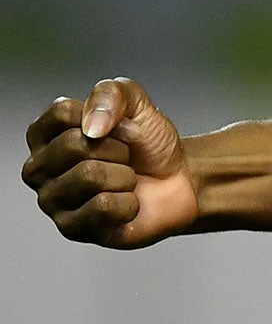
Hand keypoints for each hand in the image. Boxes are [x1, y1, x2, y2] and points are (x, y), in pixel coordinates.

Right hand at [22, 78, 197, 247]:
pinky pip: (103, 207)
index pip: (61, 113)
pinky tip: (127, 203)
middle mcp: (39, 169)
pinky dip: (128, 202)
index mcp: (44, 135)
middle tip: (125, 158)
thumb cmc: (149, 143)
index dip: (103, 117)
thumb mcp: (136, 103)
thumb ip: (110, 94)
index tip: (115, 128)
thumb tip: (91, 126)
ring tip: (125, 180)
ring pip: (89, 176)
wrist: (180, 179)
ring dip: (124, 176)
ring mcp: (52, 201)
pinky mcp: (72, 229)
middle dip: (116, 148)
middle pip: (74, 145)